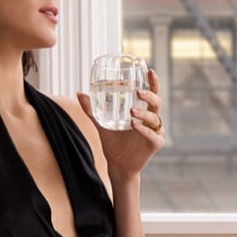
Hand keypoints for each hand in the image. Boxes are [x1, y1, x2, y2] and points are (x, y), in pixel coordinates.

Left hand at [77, 67, 164, 181]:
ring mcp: (155, 132)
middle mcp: (152, 120)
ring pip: (154, 118)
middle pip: (156, 102)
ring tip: (131, 112)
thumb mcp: (101, 124)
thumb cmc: (113, 144)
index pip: (151, 93)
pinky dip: (143, 129)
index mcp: (143, 111)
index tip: (149, 71)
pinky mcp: (155, 144)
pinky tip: (134, 125)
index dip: (153, 82)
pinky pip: (152, 135)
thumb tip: (80, 93)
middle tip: (138, 91)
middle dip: (150, 94)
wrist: (117, 165)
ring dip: (143, 113)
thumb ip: (92, 110)